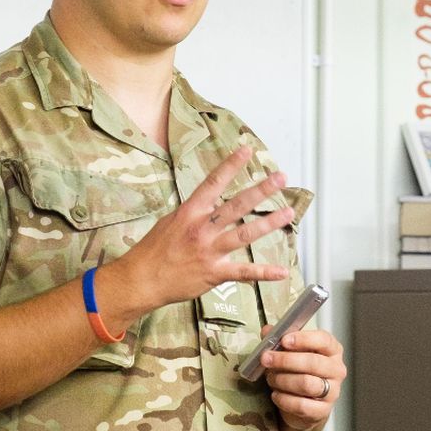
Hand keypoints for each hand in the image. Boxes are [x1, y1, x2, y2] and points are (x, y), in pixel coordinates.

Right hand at [110, 147, 293, 309]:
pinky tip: (281, 272)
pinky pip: (244, 272)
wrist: (141, 280)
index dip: (231, 165)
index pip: (213, 182)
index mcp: (190, 212)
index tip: (246, 150)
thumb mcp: (170, 221)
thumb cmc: (153, 250)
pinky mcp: (214, 273)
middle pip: (237, 206)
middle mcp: (202, 229)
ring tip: (288, 213)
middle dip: (261, 190)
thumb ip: (194, 212)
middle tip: (280, 178)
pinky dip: (264, 273)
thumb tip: (210, 203)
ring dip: (269, 223)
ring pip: (245, 235)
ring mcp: (210, 251)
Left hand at [262, 328, 345, 430]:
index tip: (284, 340)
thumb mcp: (291, 353)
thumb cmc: (299, 372)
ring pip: (306, 384)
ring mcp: (332, 391)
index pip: (323, 340)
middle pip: (312, 362)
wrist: (303, 404)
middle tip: (266, 359)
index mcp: (332, 350)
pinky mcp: (323, 411)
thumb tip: (268, 331)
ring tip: (271, 378)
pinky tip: (276, 395)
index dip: (303, 339)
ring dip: (283, 380)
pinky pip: (302, 405)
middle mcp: (336, 370)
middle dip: (285, 360)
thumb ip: (280, 340)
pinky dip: (284, 399)